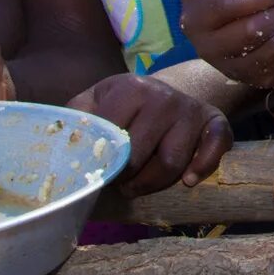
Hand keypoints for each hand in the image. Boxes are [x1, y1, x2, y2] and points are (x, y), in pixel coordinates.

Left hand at [70, 72, 231, 193]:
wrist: (168, 91)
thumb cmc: (123, 105)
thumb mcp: (95, 102)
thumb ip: (76, 119)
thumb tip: (58, 142)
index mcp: (131, 88)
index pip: (113, 138)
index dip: (103, 164)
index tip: (98, 173)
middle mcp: (164, 96)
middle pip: (140, 156)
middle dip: (125, 179)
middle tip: (118, 184)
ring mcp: (191, 109)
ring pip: (172, 163)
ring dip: (153, 184)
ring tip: (137, 186)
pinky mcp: (215, 121)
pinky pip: (215, 148)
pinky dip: (202, 167)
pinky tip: (188, 180)